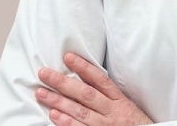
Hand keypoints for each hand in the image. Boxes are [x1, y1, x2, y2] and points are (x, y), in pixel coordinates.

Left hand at [36, 52, 152, 125]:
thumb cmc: (135, 125)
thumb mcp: (126, 106)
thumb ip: (109, 95)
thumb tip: (88, 80)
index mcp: (119, 100)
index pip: (99, 79)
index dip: (84, 67)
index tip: (68, 57)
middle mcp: (111, 111)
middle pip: (85, 94)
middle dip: (63, 82)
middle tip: (44, 73)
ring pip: (79, 112)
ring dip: (58, 102)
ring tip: (41, 92)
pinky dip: (66, 123)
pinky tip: (53, 116)